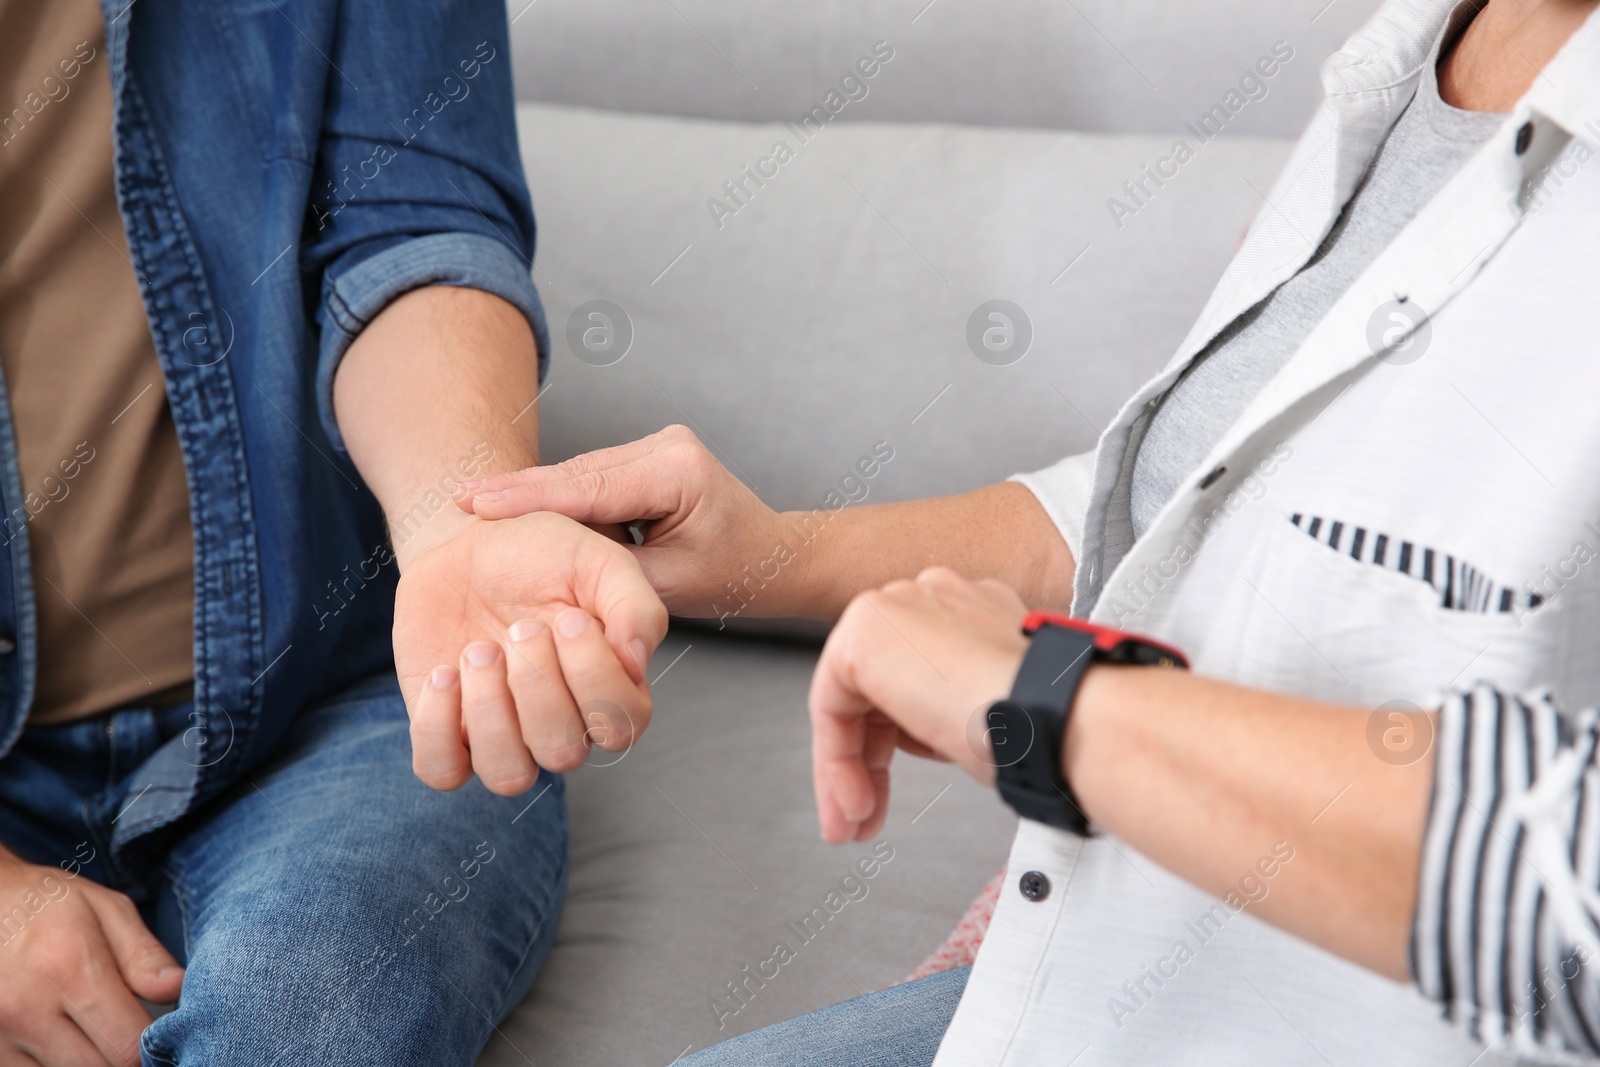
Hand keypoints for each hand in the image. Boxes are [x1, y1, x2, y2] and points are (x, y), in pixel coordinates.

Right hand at [0, 848, 182, 1065]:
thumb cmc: (51, 905)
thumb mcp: (108, 911)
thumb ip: (144, 956)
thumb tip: (178, 989)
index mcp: (69, 969)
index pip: (127, 1043)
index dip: (152, 1046)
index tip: (160, 1033)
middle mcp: (28, 1009)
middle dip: (124, 1057)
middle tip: (128, 1030)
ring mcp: (0, 1036)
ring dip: (91, 1062)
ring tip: (97, 1029)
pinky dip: (59, 1065)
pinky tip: (70, 1039)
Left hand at [394, 510, 667, 792]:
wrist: (469, 545)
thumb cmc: (543, 554)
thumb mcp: (599, 561)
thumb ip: (635, 605)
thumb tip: (637, 662)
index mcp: (609, 692)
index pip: (621, 726)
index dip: (594, 678)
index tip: (570, 617)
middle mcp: (562, 725)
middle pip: (563, 752)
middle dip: (538, 685)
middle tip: (522, 627)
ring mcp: (502, 735)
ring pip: (508, 776)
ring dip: (490, 710)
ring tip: (479, 650)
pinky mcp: (446, 733)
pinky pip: (442, 771)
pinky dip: (437, 728)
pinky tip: (444, 673)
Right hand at [456, 426, 799, 617]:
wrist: (774, 555)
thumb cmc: (733, 575)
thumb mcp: (668, 585)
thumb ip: (609, 570)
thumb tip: (551, 563)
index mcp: (676, 471)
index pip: (588, 486)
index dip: (527, 498)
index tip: (475, 505)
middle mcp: (666, 445)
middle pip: (576, 472)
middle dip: (519, 489)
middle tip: (456, 498)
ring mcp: (658, 444)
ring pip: (579, 472)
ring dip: (533, 491)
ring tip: (472, 503)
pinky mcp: (649, 455)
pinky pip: (593, 476)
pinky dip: (559, 494)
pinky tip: (511, 503)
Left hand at [808, 568, 1029, 843]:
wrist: (1056, 714)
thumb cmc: (1043, 722)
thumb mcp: (989, 710)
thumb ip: (952, 706)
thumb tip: (937, 729)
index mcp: (964, 610)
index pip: (909, 678)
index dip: (895, 743)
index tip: (889, 789)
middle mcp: (928, 599)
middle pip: (874, 690)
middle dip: (867, 760)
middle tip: (864, 814)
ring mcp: (897, 607)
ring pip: (850, 699)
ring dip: (850, 769)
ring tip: (858, 819)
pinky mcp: (865, 629)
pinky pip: (832, 703)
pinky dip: (837, 758)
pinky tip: (855, 799)